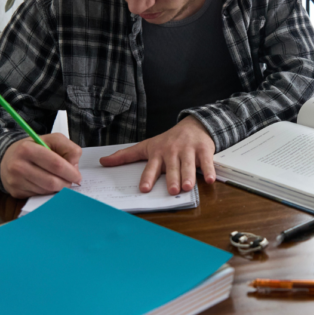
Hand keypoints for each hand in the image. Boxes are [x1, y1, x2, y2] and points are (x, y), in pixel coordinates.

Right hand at [0, 133, 81, 198]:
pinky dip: (48, 192)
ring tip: (59, 180)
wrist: (7, 158)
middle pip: (52, 181)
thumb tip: (74, 167)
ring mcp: (16, 181)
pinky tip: (47, 184)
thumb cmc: (34, 148)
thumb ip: (68, 148)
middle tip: (71, 181)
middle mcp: (18, 166)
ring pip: (46, 191)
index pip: (56, 164)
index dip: (70, 172)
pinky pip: (39, 195)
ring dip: (58, 188)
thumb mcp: (52, 140)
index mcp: (27, 149)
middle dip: (66, 183)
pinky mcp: (16, 192)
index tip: (77, 176)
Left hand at [99, 116, 215, 194]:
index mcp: (158, 153)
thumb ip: (126, 155)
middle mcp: (172, 151)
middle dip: (172, 178)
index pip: (151, 167)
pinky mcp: (203, 149)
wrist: (193, 125)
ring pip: (188, 165)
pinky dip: (209, 170)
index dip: (148, 178)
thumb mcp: (146, 146)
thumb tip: (103, 161)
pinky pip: (206, 161)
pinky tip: (210, 179)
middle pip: (172, 167)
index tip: (144, 188)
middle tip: (172, 189)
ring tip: (187, 187)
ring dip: (189, 176)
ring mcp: (188, 150)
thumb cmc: (168, 140)